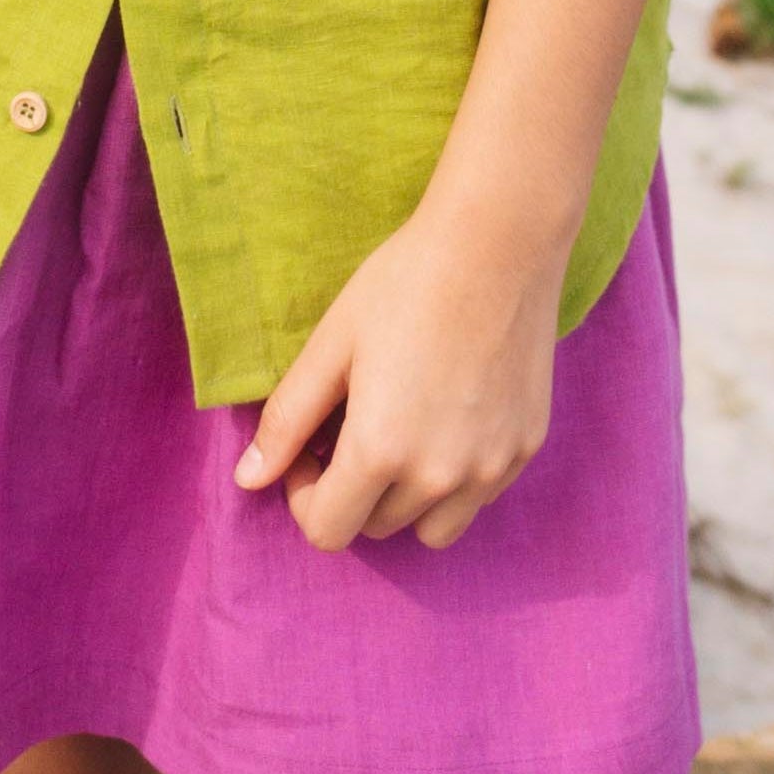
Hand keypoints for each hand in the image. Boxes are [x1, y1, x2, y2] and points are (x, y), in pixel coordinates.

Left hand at [232, 199, 561, 552]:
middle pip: (376, 528)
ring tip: (401, 432)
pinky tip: (447, 417)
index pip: (327, 531)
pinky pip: (478, 497)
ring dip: (404, 498)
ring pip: (431, 528)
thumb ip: (287, 420)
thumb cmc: (405, 283)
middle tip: (351, 427)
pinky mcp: (525, 450)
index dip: (304, 495)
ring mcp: (490, 468)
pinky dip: (454, 480)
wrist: (500, 242)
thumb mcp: (331, 345)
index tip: (310, 448)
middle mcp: (439, 476)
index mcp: (380, 450)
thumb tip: (248, 479)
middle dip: (352, 490)